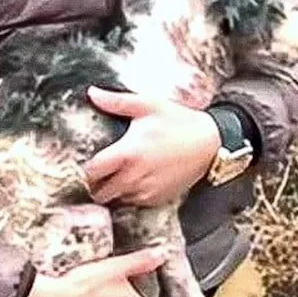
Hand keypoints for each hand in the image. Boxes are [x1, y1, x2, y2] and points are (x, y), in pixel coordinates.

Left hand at [82, 87, 220, 206]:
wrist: (211, 143)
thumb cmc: (181, 122)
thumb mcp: (149, 105)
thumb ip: (117, 101)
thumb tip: (92, 93)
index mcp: (128, 153)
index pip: (91, 172)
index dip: (86, 169)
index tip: (88, 162)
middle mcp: (135, 176)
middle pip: (100, 192)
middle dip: (96, 184)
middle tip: (100, 172)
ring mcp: (147, 190)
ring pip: (116, 200)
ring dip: (113, 190)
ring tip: (118, 175)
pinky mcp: (158, 198)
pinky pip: (134, 203)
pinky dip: (131, 195)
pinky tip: (137, 179)